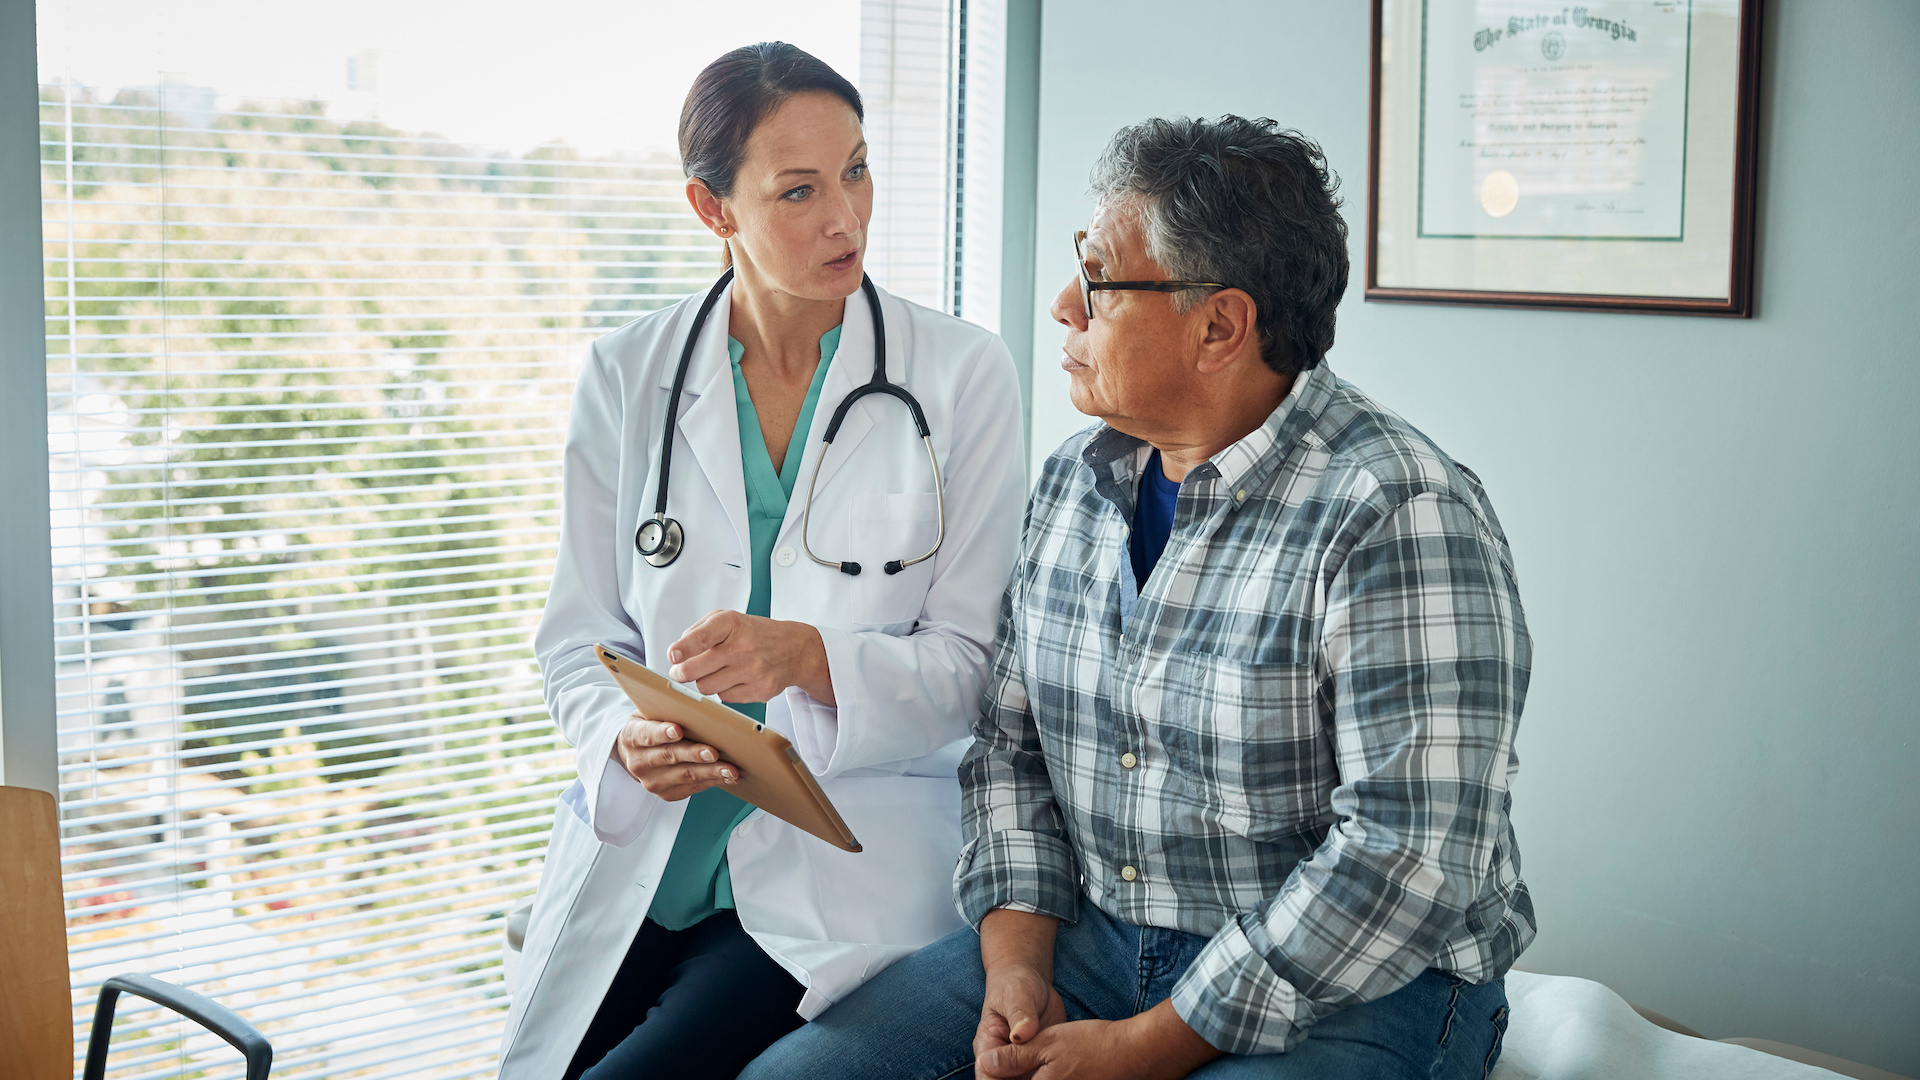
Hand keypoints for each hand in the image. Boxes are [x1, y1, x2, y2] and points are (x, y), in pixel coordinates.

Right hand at [614, 714, 737, 800]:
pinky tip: (727, 776)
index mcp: (632, 736)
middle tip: (713, 752)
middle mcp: (638, 762)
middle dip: (694, 754)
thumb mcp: (651, 713)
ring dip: (710, 772)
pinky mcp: (667, 794)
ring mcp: (652, 781)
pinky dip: (712, 781)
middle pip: (669, 756)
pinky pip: (693, 787)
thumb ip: (668, 710)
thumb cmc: (652, 726)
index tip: (677, 730)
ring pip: (685, 775)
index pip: (646, 734)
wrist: (638, 754)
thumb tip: (699, 706)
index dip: (662, 733)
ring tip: (730, 769)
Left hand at [667, 610, 834, 705]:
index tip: (673, 655)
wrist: (794, 649)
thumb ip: (698, 630)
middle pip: (696, 671)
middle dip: (682, 673)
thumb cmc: (754, 634)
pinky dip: (723, 690)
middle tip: (680, 672)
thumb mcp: (728, 619)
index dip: (684, 648)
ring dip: (704, 682)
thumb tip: (679, 653)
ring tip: (715, 672)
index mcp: (732, 624)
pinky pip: (724, 698)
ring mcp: (753, 671)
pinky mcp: (760, 690)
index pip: (703, 637)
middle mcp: (743, 647)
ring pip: (706, 688)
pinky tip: (734, 679)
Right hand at [974, 909, 1064, 1078]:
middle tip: (1047, 1078)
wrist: (1031, 980)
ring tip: (1059, 1074)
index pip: (988, 1074)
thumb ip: (1019, 1015)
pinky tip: (1069, 1074)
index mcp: (988, 1046)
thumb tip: (1020, 1035)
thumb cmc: (1015, 985)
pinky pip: (1046, 1075)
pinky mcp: (1041, 1059)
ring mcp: (1023, 1061)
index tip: (1023, 1078)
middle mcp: (1003, 1059)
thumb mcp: (1016, 995)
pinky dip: (1056, 1077)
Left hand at [975, 1001, 1220, 1079]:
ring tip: (1030, 1063)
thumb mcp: (1047, 1043)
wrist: (1136, 1053)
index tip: (995, 1066)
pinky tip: (1049, 1067)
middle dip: (1012, 1075)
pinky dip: (1046, 1077)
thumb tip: (984, 1064)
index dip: (997, 1077)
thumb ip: (1014, 1057)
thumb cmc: (1092, 1045)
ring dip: (1028, 1075)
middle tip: (1016, 1060)